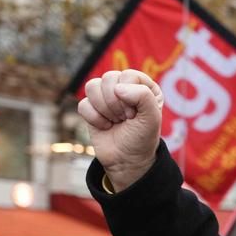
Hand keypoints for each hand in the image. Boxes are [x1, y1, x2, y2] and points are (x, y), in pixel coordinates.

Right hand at [78, 69, 164, 191]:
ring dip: (104, 109)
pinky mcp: (91, 108)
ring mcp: (105, 97)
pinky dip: (94, 119)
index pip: (128, 75)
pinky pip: (83, 104)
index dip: (130, 95)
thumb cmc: (142, 138)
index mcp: (143, 85)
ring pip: (92, 86)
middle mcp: (124, 87)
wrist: (127, 160)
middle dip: (116, 103)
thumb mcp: (152, 118)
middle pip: (108, 78)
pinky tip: (106, 126)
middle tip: (125, 118)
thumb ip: (143, 96)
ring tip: (116, 121)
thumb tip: (117, 88)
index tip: (135, 114)